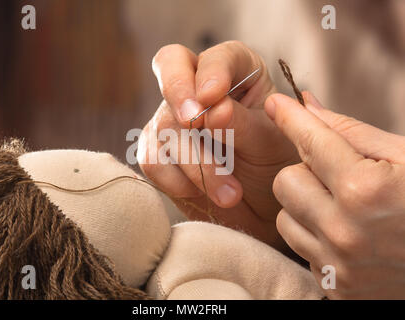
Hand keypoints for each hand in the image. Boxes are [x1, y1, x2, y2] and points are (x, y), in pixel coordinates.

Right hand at [138, 41, 298, 249]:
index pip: (215, 57)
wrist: (262, 206)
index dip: (210, 73)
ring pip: (163, 124)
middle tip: (194, 123)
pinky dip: (178, 181)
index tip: (213, 97)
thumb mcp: (270, 143)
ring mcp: (174, 117)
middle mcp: (199, 87)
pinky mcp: (160, 150)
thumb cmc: (274, 164)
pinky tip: (205, 194)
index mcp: (236, 71)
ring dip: (194, 162)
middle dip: (179, 95)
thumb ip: (243, 123)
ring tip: (229, 194)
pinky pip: (152, 160)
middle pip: (170, 69)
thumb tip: (213, 110)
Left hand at [266, 92, 404, 298]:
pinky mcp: (334, 287)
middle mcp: (343, 231)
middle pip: (285, 181)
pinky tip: (349, 234)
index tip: (275, 104)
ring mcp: (337, 265)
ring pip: (284, 217)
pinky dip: (316, 235)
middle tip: (339, 174)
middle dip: (306, 171)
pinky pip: (301, 247)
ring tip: (344, 207)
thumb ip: (353, 133)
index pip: (310, 142)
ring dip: (306, 205)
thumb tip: (307, 106)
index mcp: (366, 191)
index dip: (289, 117)